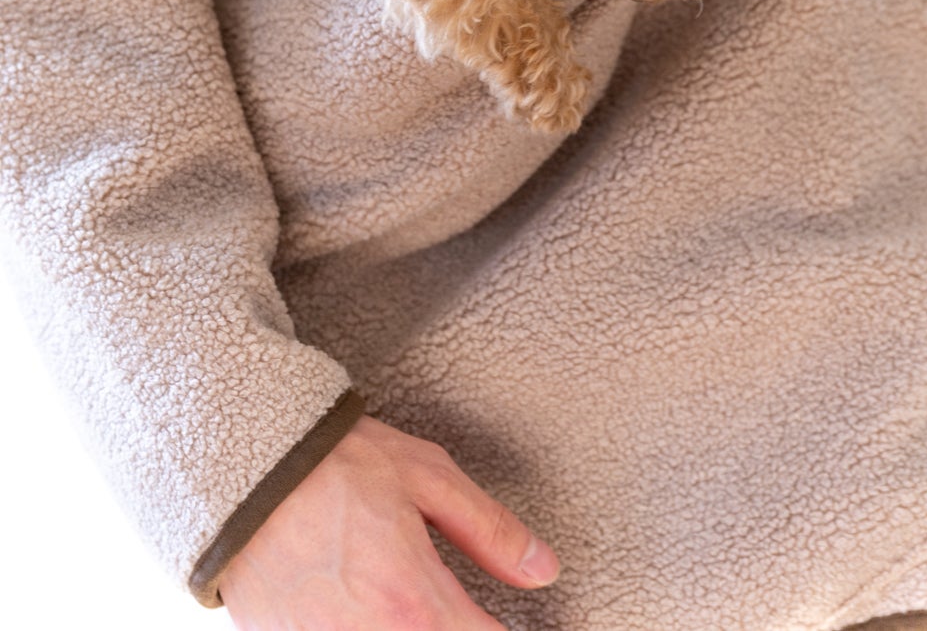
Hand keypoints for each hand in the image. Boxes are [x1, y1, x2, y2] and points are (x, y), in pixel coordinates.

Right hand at [218, 414, 560, 628]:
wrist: (235, 464)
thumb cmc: (329, 461)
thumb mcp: (424, 476)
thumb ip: (488, 529)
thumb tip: (542, 569)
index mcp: (414, 604)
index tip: (518, 622)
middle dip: (455, 630)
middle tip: (456, 609)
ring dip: (411, 629)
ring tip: (407, 601)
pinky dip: (363, 628)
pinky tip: (367, 604)